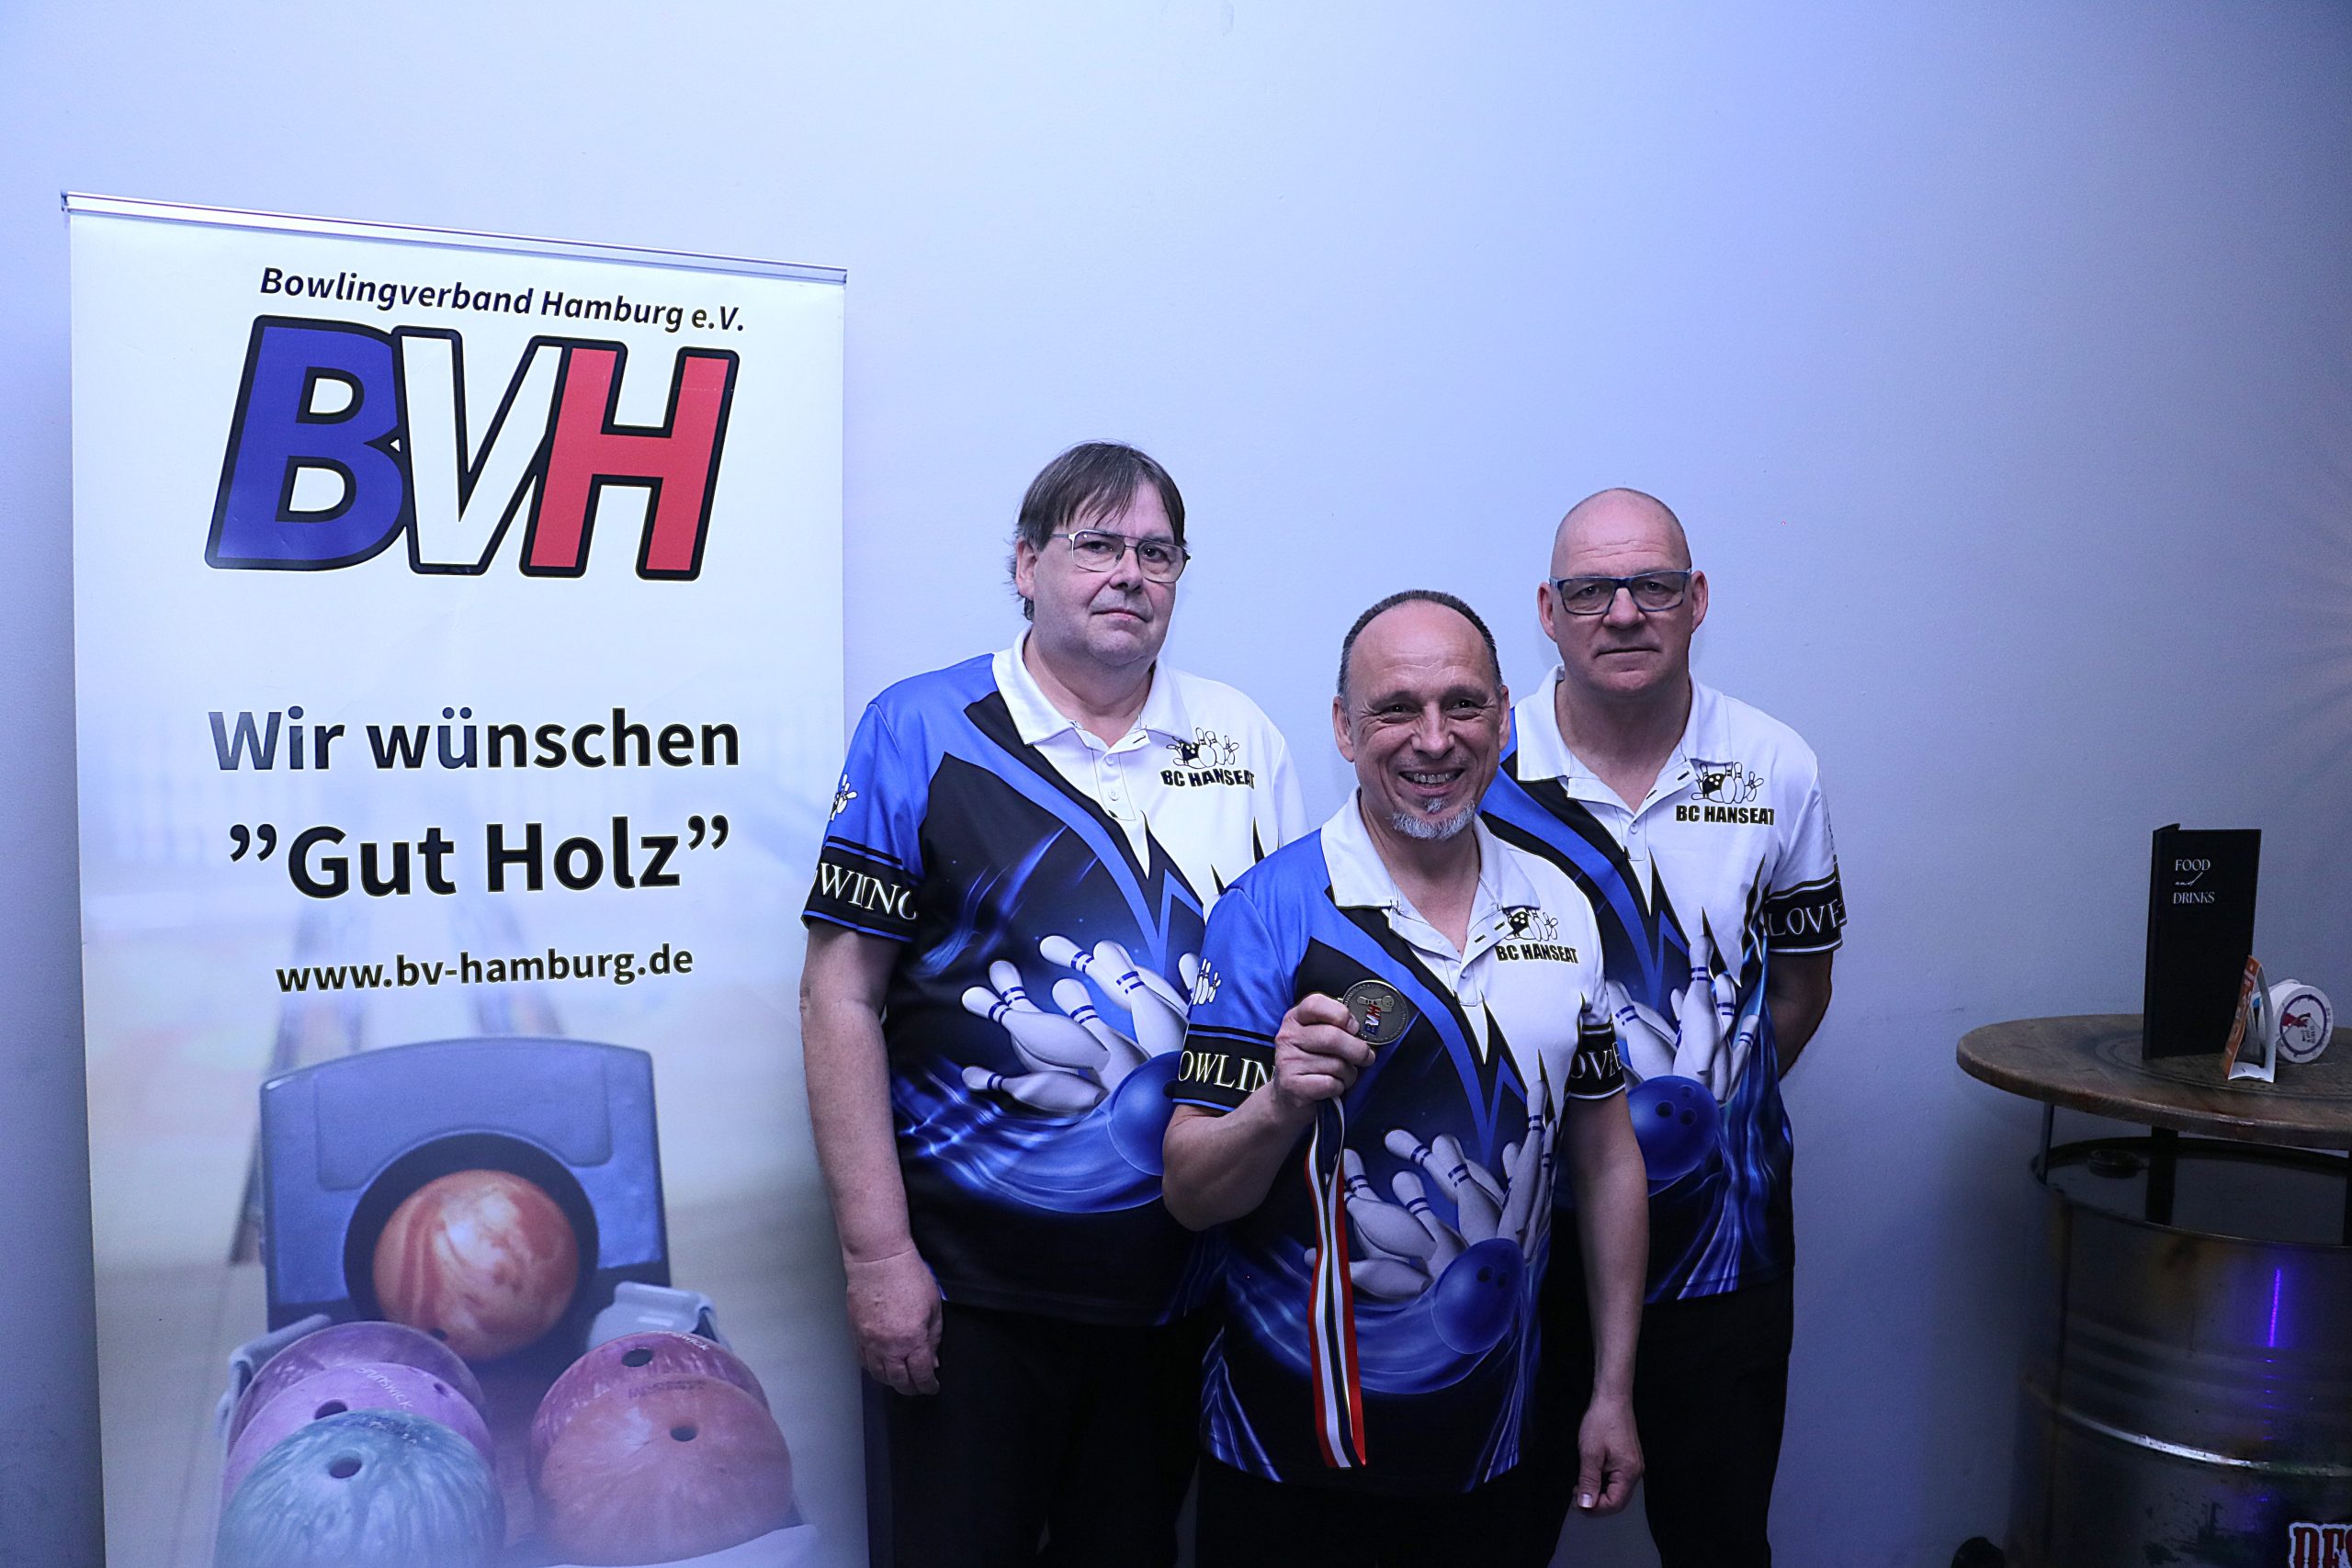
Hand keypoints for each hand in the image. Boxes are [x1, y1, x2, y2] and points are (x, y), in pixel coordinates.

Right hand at [844, 1247, 942, 1394]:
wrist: (879, 1260)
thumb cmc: (908, 1276)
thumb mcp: (933, 1306)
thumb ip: (934, 1337)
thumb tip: (933, 1359)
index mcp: (912, 1340)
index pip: (921, 1375)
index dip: (928, 1385)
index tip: (932, 1387)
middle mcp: (889, 1346)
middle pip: (899, 1381)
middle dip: (911, 1388)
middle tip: (918, 1387)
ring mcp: (869, 1341)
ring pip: (879, 1375)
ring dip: (892, 1382)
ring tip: (901, 1380)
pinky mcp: (856, 1333)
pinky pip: (863, 1361)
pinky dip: (874, 1369)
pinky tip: (881, 1367)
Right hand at [1270, 993, 1370, 1117]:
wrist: (1288, 1097)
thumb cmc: (1312, 1064)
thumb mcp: (1318, 1038)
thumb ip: (1337, 1028)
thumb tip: (1366, 1033)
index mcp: (1295, 1019)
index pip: (1316, 1004)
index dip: (1341, 1014)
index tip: (1354, 1028)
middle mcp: (1288, 1037)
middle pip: (1332, 1036)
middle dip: (1358, 1050)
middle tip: (1366, 1057)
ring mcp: (1287, 1061)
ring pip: (1336, 1064)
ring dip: (1349, 1074)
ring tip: (1343, 1076)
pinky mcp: (1292, 1085)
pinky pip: (1331, 1084)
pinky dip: (1339, 1088)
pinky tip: (1332, 1087)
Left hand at [1574, 1392, 1642, 1514]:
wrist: (1612, 1399)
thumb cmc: (1602, 1421)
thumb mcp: (1590, 1453)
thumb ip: (1588, 1481)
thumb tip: (1586, 1505)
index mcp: (1629, 1473)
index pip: (1614, 1504)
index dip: (1595, 1509)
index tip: (1577, 1504)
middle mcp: (1635, 1472)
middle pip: (1617, 1500)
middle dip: (1596, 1503)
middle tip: (1576, 1496)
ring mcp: (1633, 1466)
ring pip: (1616, 1491)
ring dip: (1598, 1493)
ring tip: (1580, 1486)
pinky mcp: (1628, 1460)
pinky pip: (1616, 1480)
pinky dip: (1603, 1483)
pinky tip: (1590, 1476)